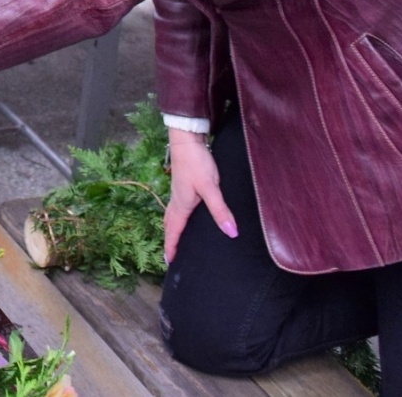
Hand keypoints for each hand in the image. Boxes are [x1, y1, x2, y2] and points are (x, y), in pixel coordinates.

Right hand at [163, 129, 237, 262]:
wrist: (187, 140)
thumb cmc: (196, 163)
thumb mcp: (210, 187)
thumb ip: (220, 210)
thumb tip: (231, 233)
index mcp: (181, 205)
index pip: (174, 231)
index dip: (172, 246)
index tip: (170, 262)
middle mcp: (177, 200)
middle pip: (170, 224)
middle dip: (170, 239)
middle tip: (171, 254)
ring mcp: (179, 192)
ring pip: (172, 214)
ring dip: (172, 227)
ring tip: (175, 236)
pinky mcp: (183, 184)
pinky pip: (176, 206)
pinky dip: (176, 216)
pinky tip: (186, 213)